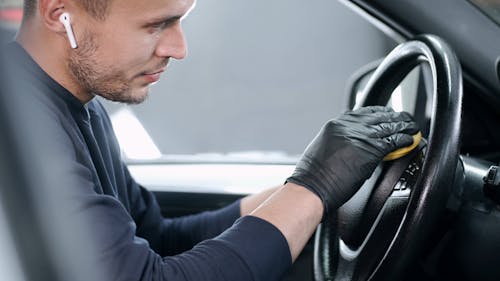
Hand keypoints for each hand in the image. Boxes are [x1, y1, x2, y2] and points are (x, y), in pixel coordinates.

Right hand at [286, 106, 418, 215]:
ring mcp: (360, 137)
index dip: (377, 113)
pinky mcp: (370, 150)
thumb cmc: (312, 176)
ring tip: (412, 128)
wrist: (311, 187)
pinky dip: (404, 140)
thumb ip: (338, 142)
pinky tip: (409, 141)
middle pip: (378, 116)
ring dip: (403, 127)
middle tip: (404, 119)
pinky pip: (393, 141)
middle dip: (393, 117)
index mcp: (335, 125)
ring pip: (389, 126)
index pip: (362, 113)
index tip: (385, 114)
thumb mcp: (323, 149)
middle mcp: (348, 126)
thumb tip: (350, 145)